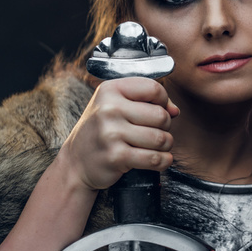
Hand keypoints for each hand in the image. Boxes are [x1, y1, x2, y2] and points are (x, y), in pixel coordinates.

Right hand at [57, 77, 178, 190]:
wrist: (76, 162)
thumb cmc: (102, 131)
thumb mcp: (116, 106)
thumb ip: (147, 101)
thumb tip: (175, 110)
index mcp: (110, 90)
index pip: (154, 88)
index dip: (164, 101)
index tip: (159, 109)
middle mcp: (109, 109)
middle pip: (161, 115)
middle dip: (165, 127)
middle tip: (155, 132)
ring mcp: (111, 133)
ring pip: (161, 138)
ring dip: (166, 145)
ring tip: (156, 146)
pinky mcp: (116, 156)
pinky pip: (154, 158)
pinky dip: (163, 161)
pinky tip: (160, 159)